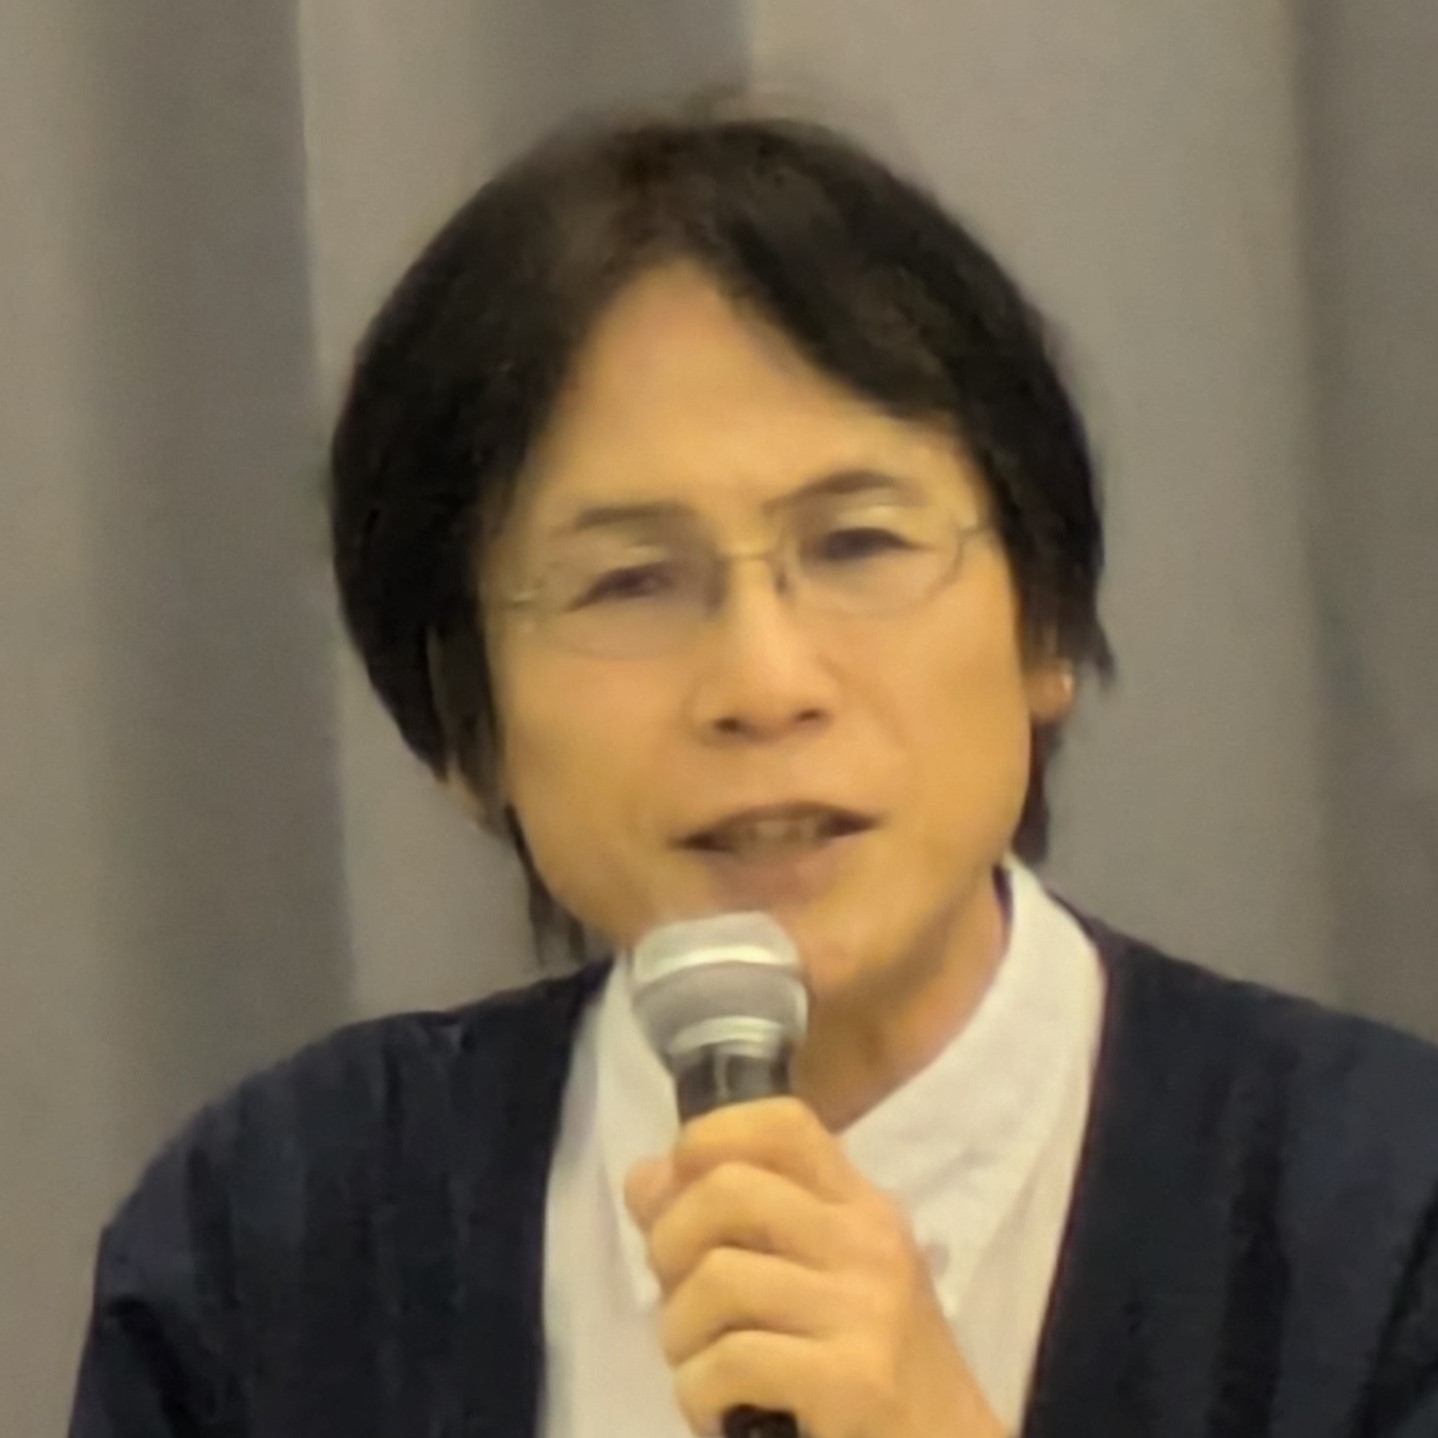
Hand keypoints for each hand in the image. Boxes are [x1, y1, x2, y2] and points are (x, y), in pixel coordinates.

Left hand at [624, 1097, 1004, 1437]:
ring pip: (717, 1278)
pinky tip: (716, 1409)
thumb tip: (644, 1179)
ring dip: (679, 1333)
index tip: (677, 1191)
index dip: (709, 1137)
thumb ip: (735, 1226)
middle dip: (669, 1242)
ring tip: (698, 1365)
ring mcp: (866, 1308)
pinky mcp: (854, 1381)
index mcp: (860, 1205)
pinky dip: (697, 1392)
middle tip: (674, 1295)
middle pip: (728, 1189)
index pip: (782, 1122)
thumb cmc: (871, 1365)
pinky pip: (731, 1361)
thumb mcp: (818, 1278)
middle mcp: (868, 1239)